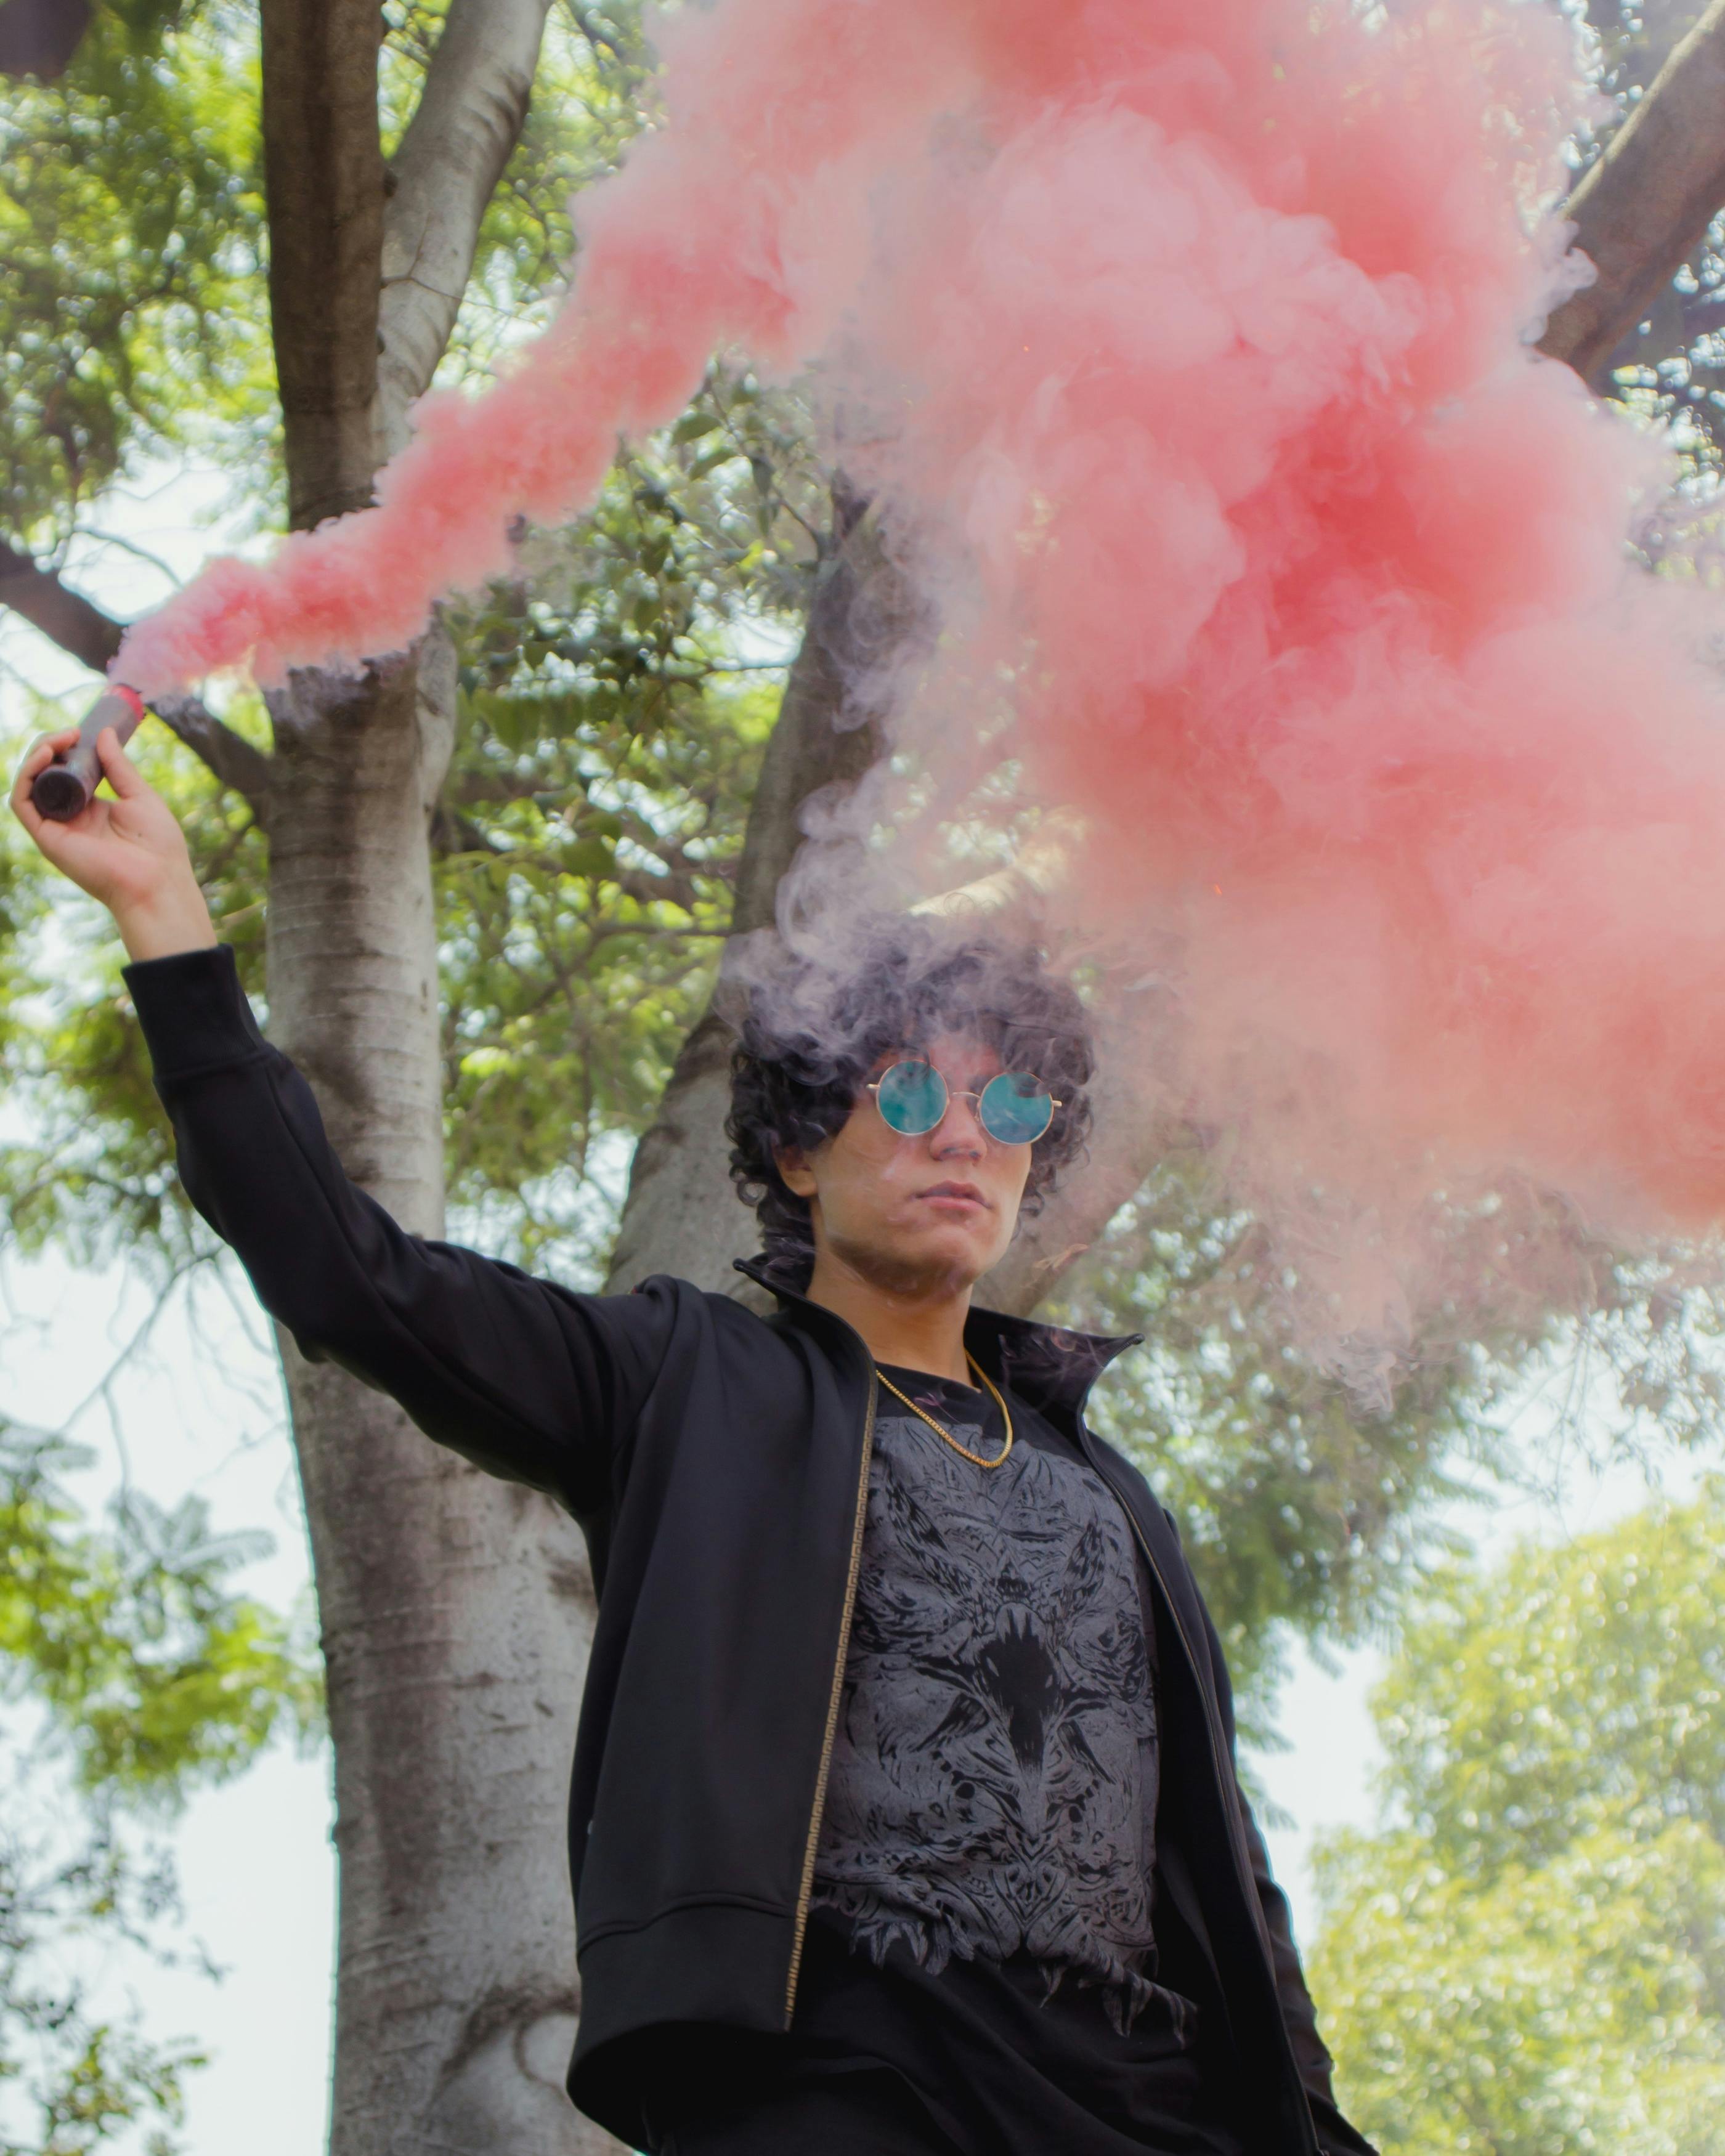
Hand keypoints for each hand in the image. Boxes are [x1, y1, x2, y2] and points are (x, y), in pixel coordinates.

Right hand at [11, 725, 216, 960]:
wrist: (158, 881)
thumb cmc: (158, 846)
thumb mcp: (140, 796)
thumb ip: (119, 767)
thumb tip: (103, 734)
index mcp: (90, 809)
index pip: (65, 772)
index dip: (66, 748)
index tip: (81, 732)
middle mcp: (68, 818)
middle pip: (43, 774)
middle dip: (50, 746)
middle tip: (71, 733)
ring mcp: (55, 827)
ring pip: (28, 784)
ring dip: (36, 755)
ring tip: (60, 740)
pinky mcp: (46, 837)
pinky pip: (21, 802)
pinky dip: (27, 775)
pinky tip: (46, 756)